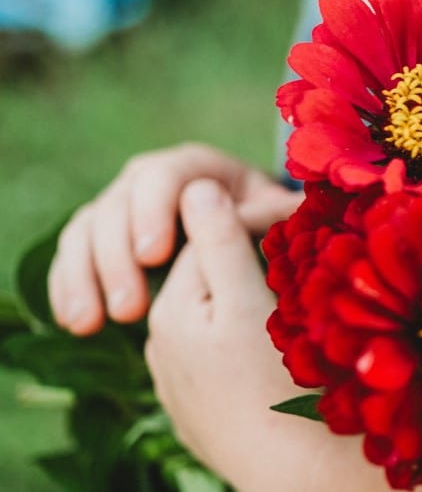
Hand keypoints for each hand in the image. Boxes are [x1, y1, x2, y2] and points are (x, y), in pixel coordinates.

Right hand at [48, 143, 300, 334]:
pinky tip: (76, 323)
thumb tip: (245, 218)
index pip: (165, 176)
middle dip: (115, 256)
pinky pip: (74, 255)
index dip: (153, 212)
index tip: (153, 257)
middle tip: (130, 309)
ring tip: (91, 324)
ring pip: (87, 229)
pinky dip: (69, 287)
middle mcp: (155, 179)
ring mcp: (126, 206)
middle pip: (118, 204)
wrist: (261, 247)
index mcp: (200, 167)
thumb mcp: (282, 221)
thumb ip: (271, 216)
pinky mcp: (105, 237)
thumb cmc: (278, 232)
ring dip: (83, 277)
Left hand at [144, 178, 299, 476]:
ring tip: (302, 313)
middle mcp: (163, 354)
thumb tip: (198, 188)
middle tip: (307, 259)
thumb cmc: (277, 380)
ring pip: (220, 332)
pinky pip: (229, 374)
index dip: (256, 223)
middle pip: (211, 288)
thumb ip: (219, 241)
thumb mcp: (247, 300)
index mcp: (170, 315)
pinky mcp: (208, 427)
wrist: (297, 478)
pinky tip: (288, 368)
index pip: (209, 245)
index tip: (302, 217)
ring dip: (251, 314)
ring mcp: (184, 396)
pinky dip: (252, 359)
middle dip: (251, 267)